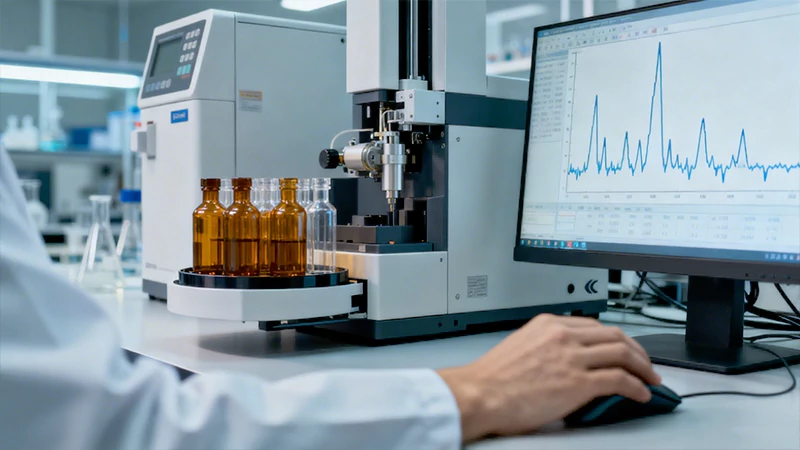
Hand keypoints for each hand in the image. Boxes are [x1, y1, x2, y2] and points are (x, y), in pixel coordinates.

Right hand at [437, 313, 660, 441]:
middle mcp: (563, 335)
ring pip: (623, 354)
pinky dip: (637, 387)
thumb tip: (566, 360)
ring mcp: (572, 358)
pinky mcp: (578, 383)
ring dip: (643, 368)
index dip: (617, 339)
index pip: (595, 326)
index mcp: (549, 324)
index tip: (625, 349)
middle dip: (637, 350)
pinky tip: (641, 394)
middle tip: (646, 364)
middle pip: (615, 335)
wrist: (480, 394)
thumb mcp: (521, 346)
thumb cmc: (492, 378)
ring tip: (651, 379)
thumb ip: (546, 345)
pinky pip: (619, 380)